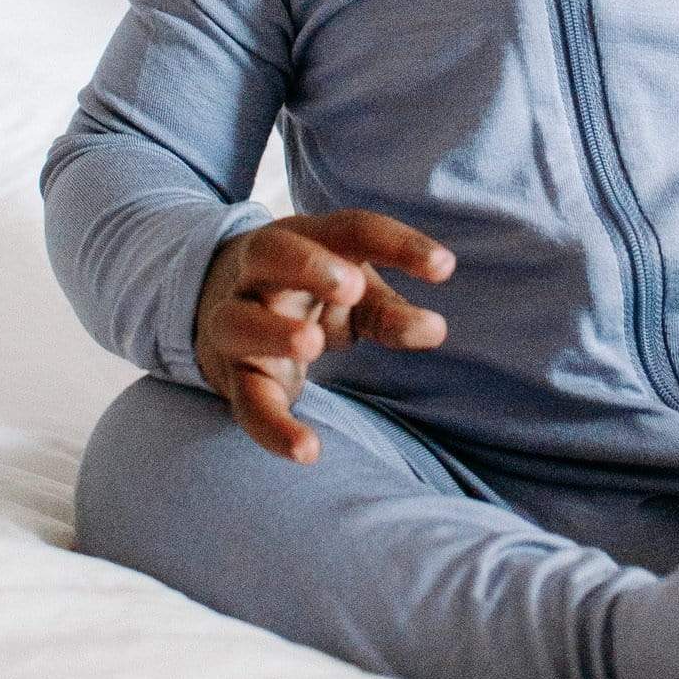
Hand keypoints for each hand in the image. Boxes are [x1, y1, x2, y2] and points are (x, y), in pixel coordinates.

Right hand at [193, 207, 455, 464]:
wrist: (234, 315)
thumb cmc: (316, 295)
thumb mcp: (358, 296)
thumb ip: (391, 311)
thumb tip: (434, 329)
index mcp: (307, 238)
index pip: (351, 229)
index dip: (397, 244)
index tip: (444, 268)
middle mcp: (263, 274)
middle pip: (272, 251)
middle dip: (309, 265)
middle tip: (352, 286)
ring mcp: (239, 322)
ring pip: (238, 321)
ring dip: (274, 331)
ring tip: (313, 344)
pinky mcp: (236, 378)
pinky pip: (245, 401)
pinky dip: (273, 427)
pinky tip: (308, 450)